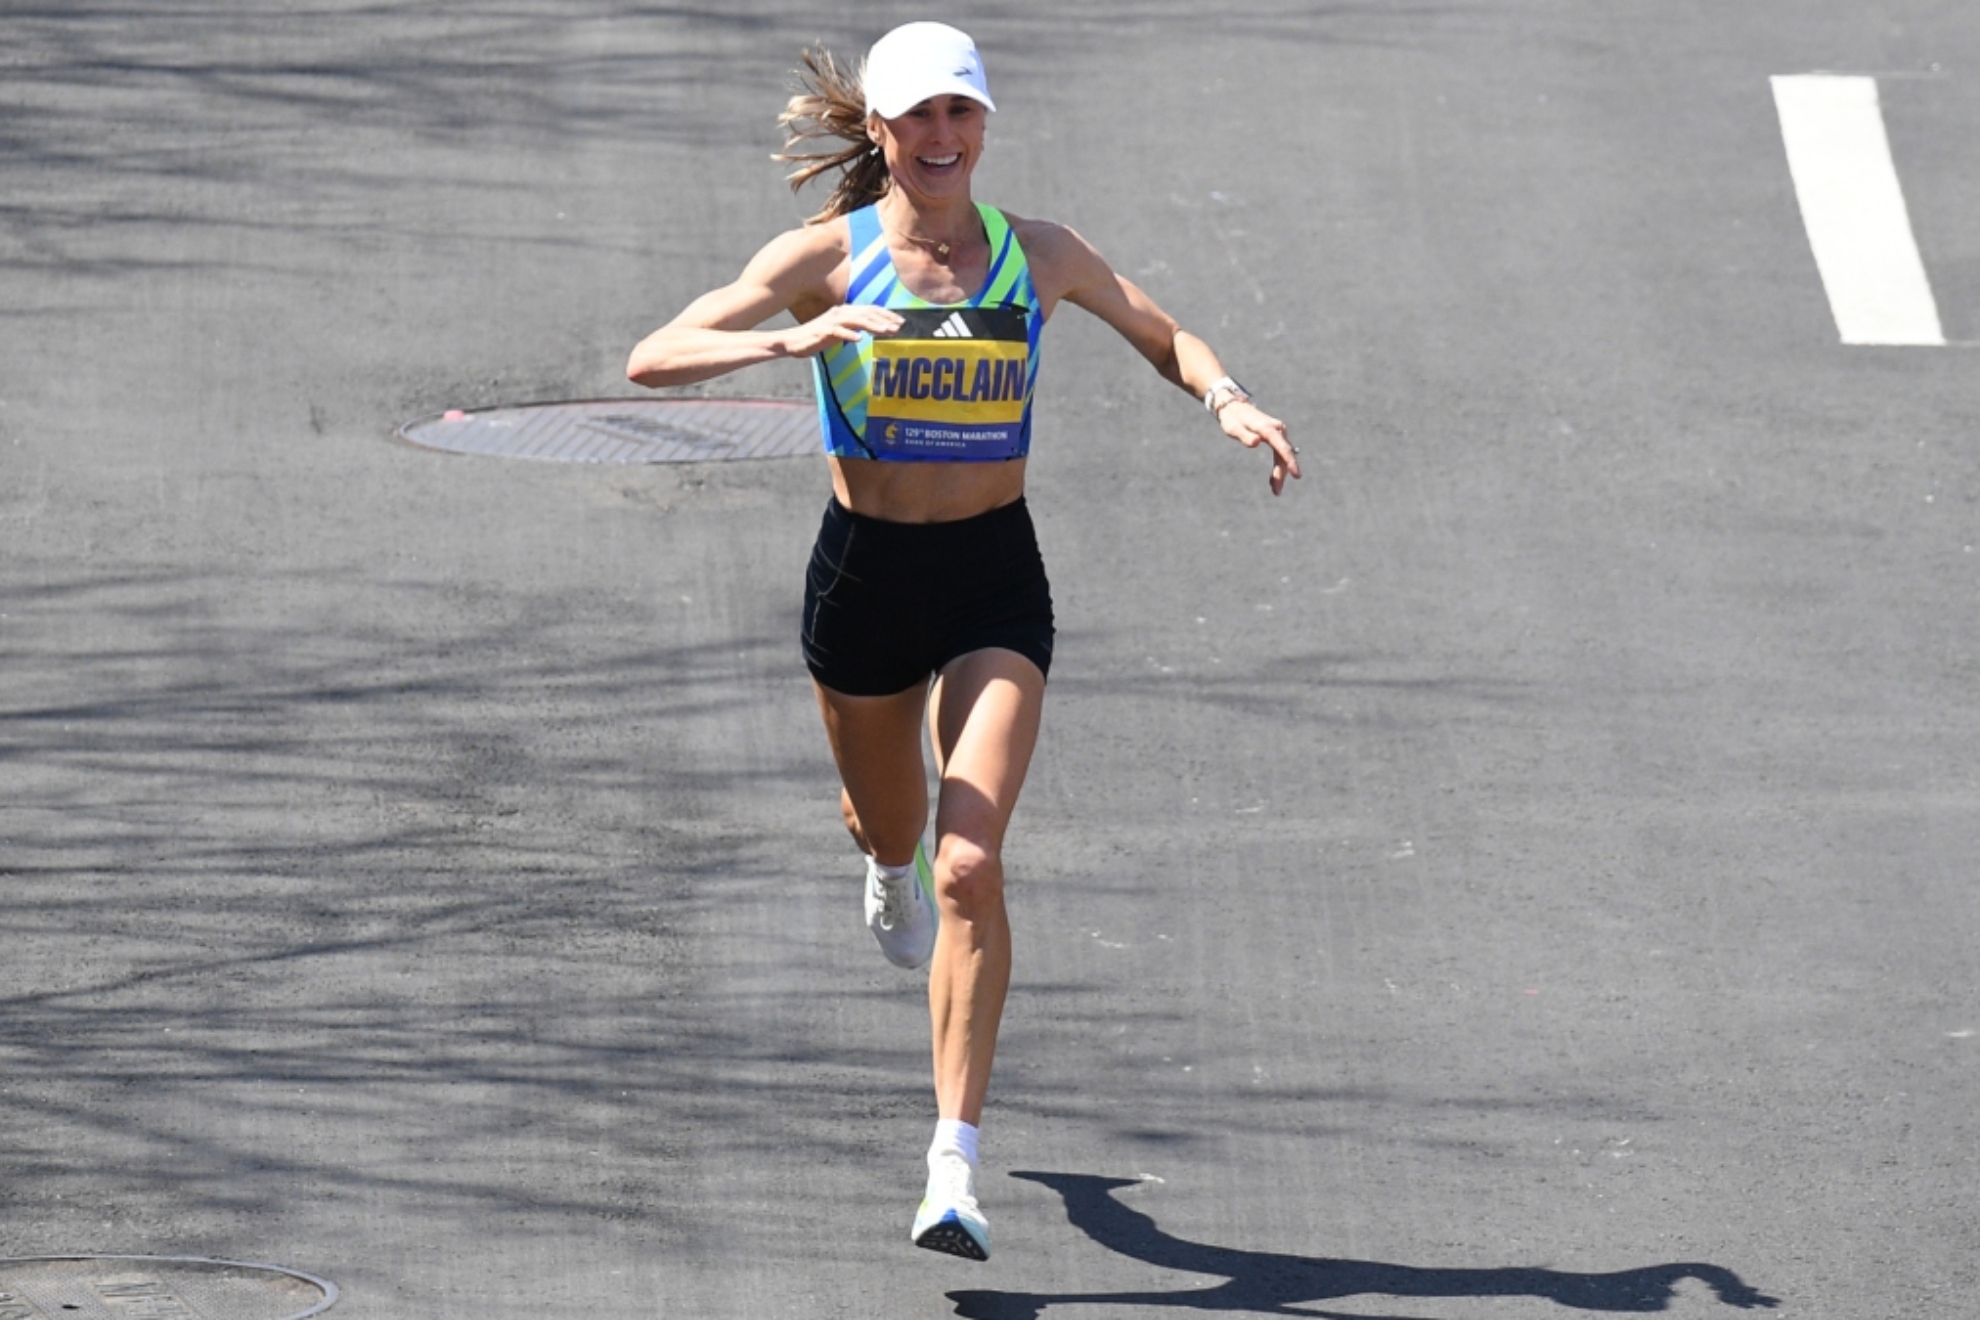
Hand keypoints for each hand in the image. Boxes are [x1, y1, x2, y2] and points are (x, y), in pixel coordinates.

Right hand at [779, 304, 903, 357]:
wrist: (794, 341)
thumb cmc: (818, 337)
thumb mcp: (840, 331)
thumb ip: (855, 328)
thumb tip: (874, 329)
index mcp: (845, 312)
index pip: (869, 310)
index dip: (886, 315)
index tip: (901, 322)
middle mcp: (840, 313)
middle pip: (866, 313)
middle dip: (884, 319)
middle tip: (899, 327)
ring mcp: (831, 321)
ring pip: (855, 320)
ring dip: (872, 325)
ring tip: (886, 331)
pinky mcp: (823, 331)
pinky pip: (838, 332)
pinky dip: (849, 335)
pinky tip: (859, 340)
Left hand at [1218, 399, 1299, 495]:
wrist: (1235, 407)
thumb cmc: (1233, 419)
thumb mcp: (1233, 428)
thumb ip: (1244, 436)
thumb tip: (1257, 442)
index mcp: (1267, 428)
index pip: (1281, 446)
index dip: (1289, 460)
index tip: (1296, 474)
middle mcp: (1277, 429)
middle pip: (1284, 454)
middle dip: (1282, 473)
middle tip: (1276, 492)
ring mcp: (1278, 432)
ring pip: (1283, 455)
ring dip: (1281, 472)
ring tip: (1275, 490)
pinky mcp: (1276, 436)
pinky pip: (1280, 453)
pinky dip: (1278, 466)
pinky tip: (1273, 480)